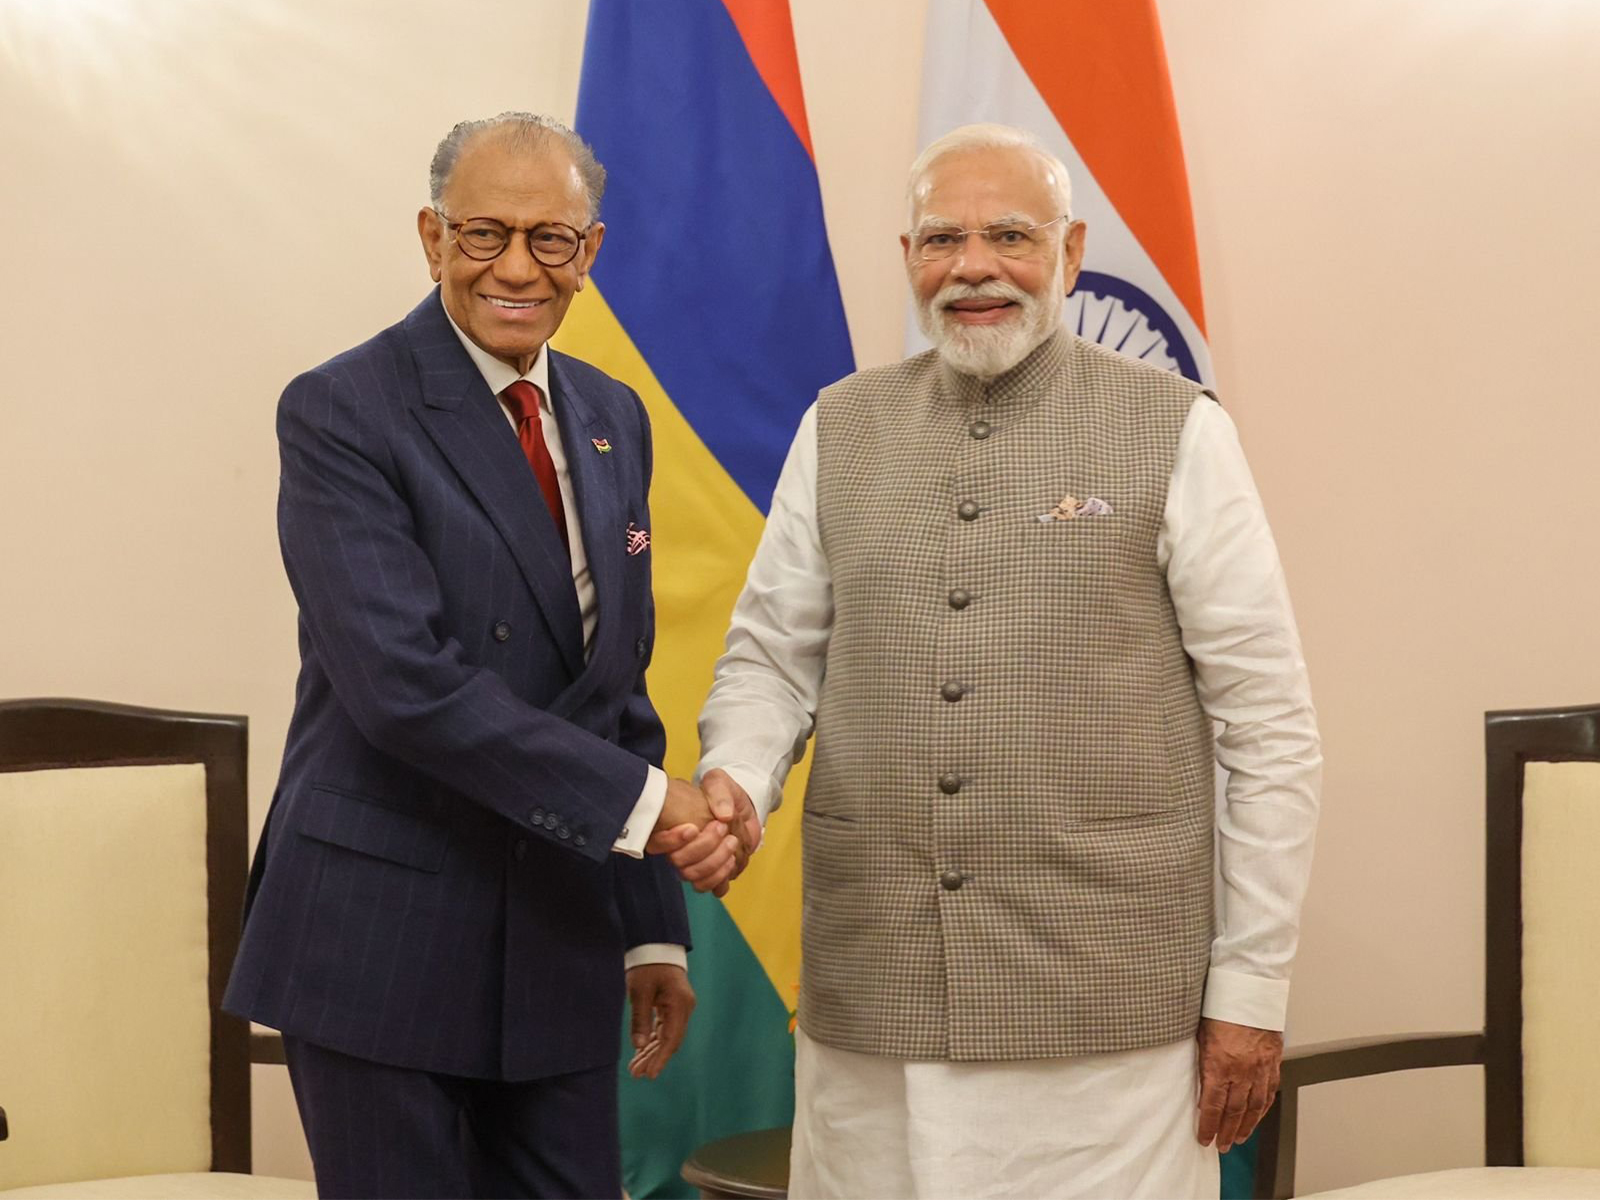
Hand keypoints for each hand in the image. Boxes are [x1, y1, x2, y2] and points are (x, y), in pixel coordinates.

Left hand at [625, 963, 694, 1079]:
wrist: (655, 945)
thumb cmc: (647, 966)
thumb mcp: (639, 992)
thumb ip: (640, 1019)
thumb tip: (639, 1045)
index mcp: (679, 1005)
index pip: (671, 1039)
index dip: (661, 1059)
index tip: (650, 1075)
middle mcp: (684, 1008)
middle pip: (670, 1040)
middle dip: (654, 1058)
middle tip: (636, 1074)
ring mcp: (680, 1007)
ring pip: (667, 1036)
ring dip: (653, 1051)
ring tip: (635, 1068)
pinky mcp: (673, 1005)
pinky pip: (665, 1027)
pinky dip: (654, 1039)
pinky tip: (642, 1051)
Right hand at [645, 778, 742, 893]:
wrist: (742, 810)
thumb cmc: (724, 796)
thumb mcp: (720, 783)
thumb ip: (719, 792)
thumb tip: (723, 815)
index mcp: (671, 827)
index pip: (656, 843)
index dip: (671, 840)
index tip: (693, 827)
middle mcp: (678, 849)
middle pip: (678, 862)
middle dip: (703, 846)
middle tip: (722, 828)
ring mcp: (693, 864)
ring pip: (692, 876)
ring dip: (714, 862)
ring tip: (732, 842)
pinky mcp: (711, 874)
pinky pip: (708, 887)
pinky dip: (720, 877)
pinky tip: (731, 861)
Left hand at [1196, 1017, 1282, 1151]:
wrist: (1248, 989)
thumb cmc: (1219, 1007)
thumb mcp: (1199, 1035)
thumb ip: (1200, 1062)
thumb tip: (1197, 1086)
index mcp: (1219, 1064)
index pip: (1212, 1105)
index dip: (1208, 1126)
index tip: (1204, 1139)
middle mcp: (1242, 1070)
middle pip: (1234, 1111)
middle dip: (1226, 1131)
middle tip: (1221, 1146)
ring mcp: (1260, 1067)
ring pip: (1255, 1106)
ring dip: (1246, 1126)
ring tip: (1238, 1138)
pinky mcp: (1273, 1061)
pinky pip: (1269, 1091)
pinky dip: (1263, 1108)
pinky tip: (1257, 1116)